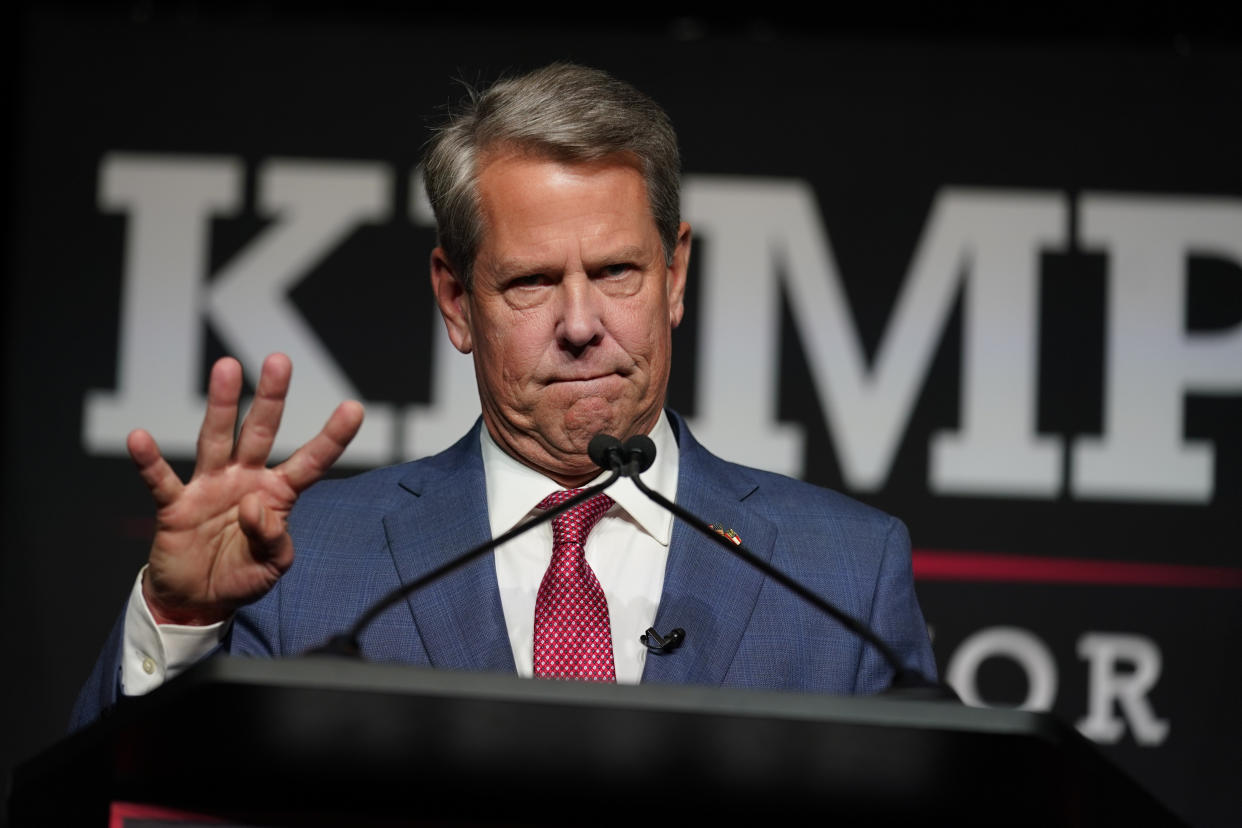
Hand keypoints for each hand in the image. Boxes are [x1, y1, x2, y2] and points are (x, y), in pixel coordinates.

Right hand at [129, 353, 364, 624]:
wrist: (198, 599)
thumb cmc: (241, 575)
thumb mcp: (271, 567)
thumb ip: (273, 540)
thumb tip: (255, 507)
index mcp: (277, 494)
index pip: (310, 461)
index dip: (332, 437)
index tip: (354, 408)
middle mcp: (245, 479)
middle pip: (260, 432)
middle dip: (271, 398)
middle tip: (279, 360)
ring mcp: (209, 487)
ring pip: (217, 439)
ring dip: (221, 405)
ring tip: (227, 368)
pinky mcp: (176, 505)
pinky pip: (162, 480)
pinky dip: (149, 461)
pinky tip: (139, 438)